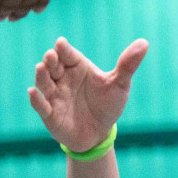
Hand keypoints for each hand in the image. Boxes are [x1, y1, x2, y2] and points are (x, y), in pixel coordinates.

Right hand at [28, 36, 147, 151]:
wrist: (100, 134)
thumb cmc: (108, 105)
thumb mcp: (120, 85)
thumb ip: (128, 65)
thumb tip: (145, 42)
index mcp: (76, 66)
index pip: (67, 53)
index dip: (63, 49)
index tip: (62, 44)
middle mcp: (62, 78)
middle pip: (52, 65)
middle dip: (50, 60)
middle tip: (51, 56)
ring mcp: (54, 96)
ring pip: (44, 83)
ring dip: (41, 76)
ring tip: (41, 68)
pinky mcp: (50, 114)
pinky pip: (40, 106)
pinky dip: (36, 100)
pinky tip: (32, 92)